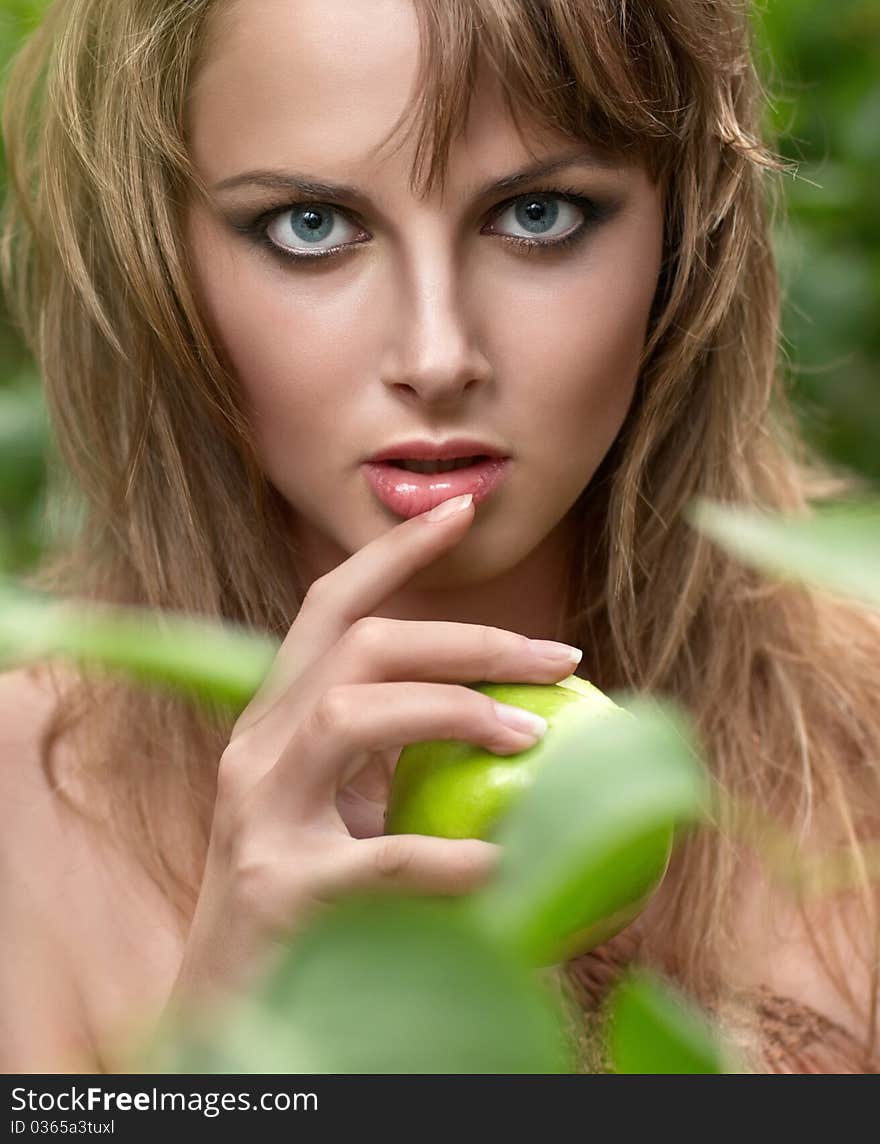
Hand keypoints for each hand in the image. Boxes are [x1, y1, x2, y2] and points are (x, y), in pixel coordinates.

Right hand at [171, 495, 580, 1003]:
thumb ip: (395, 754)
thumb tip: (510, 717)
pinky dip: (451, 856)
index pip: (330, 609)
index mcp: (276, 721)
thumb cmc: (306, 897)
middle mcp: (257, 750)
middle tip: (559, 657)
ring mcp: (259, 816)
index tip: (462, 510)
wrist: (229, 1003)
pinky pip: (379, 855)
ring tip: (530, 736)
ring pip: (351, 715)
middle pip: (359, 647)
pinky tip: (499, 867)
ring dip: (455, 712)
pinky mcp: (280, 889)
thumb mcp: (341, 806)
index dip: (394, 553)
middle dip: (468, 639)